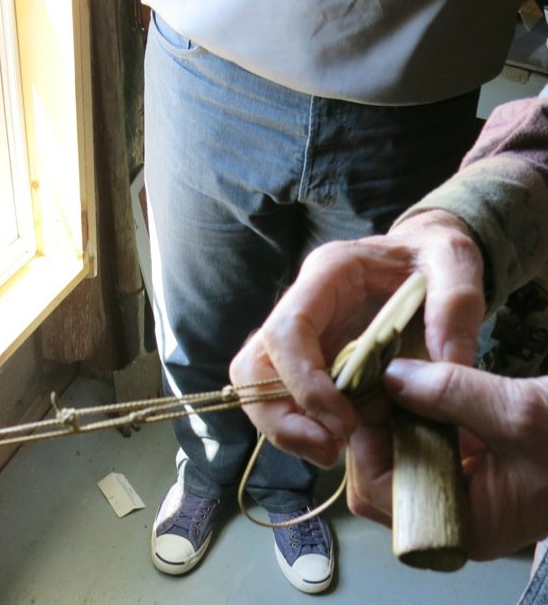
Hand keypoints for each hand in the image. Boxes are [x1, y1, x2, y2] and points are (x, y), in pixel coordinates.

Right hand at [229, 209, 484, 466]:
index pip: (286, 330)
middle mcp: (299, 305)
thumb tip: (446, 365)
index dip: (303, 381)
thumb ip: (456, 303)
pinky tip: (339, 443)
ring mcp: (297, 336)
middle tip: (328, 451)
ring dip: (284, 429)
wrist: (418, 258)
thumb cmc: (431, 255)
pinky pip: (282, 399)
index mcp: (326, 274)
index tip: (345, 423)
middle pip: (253, 365)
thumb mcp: (454, 260)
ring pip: (257, 388)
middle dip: (279, 416)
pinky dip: (301, 428)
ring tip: (331, 453)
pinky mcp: (305, 362)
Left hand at [348, 359, 547, 559]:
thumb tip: (389, 375)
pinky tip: (422, 383)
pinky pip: (428, 445)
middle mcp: (458, 518)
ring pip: (402, 457)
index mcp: (466, 526)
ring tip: (400, 374)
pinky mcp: (477, 469)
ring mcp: (466, 494)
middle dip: (377, 427)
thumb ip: (451, 393)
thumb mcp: (520, 412)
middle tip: (381, 377)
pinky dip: (421, 414)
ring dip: (397, 417)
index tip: (368, 391)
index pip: (379, 492)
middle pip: (382, 477)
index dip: (366, 441)